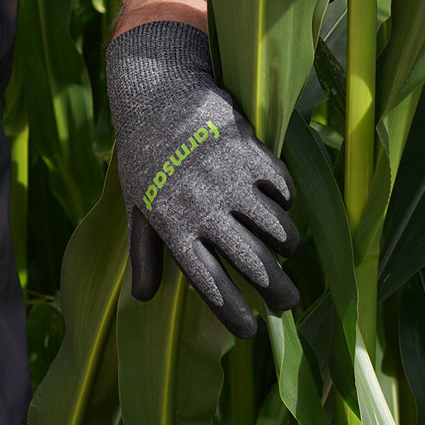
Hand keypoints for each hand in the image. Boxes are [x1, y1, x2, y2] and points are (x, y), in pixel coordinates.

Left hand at [105, 20, 300, 337]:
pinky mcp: (250, 152)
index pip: (209, 284)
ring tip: (285, 252)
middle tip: (287, 303)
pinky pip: (282, 190)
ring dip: (286, 247)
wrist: (159, 92)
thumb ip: (144, 252)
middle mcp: (205, 209)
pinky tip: (280, 205)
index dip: (233, 313)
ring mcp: (230, 180)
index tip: (251, 332)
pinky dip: (286, 203)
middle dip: (276, 292)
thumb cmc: (143, 152)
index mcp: (173, 226)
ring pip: (276, 230)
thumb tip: (142, 298)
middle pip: (253, 265)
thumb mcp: (137, 203)